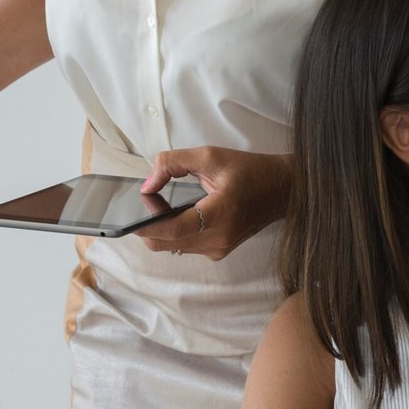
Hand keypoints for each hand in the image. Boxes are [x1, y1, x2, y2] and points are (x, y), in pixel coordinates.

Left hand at [134, 147, 290, 260]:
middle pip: (164, 243)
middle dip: (149, 226)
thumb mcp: (210, 156)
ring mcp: (219, 248)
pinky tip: (185, 214)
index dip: (145, 225)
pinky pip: (185, 247)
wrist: (282, 189)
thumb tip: (147, 183)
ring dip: (162, 230)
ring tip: (169, 205)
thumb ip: (173, 163)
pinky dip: (176, 233)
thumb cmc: (250, 171)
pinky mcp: (219, 251)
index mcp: (219, 214)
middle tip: (151, 201)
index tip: (127, 218)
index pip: (171, 229)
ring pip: (172, 247)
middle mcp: (218, 238)